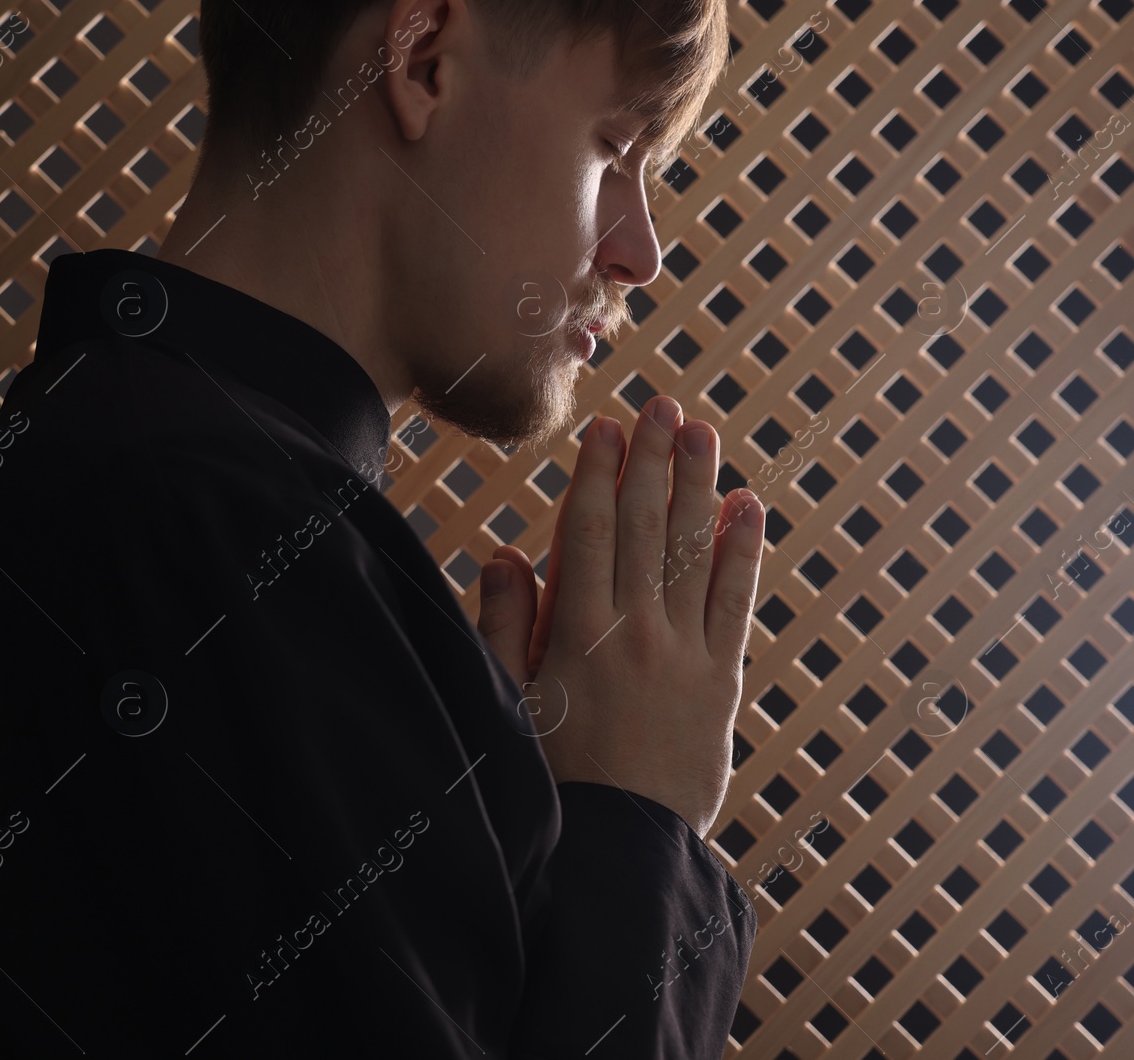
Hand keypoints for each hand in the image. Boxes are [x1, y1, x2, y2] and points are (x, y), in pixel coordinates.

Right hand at [476, 396, 764, 838]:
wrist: (621, 846)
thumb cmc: (551, 776)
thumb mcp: (506, 700)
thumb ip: (503, 623)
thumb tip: (506, 551)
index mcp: (575, 633)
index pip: (591, 532)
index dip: (600, 475)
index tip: (608, 428)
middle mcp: (635, 631)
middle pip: (648, 527)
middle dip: (654, 461)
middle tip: (663, 406)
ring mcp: (684, 654)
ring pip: (695, 551)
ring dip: (700, 486)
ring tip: (703, 433)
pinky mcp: (722, 681)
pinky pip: (737, 602)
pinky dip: (745, 552)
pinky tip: (750, 508)